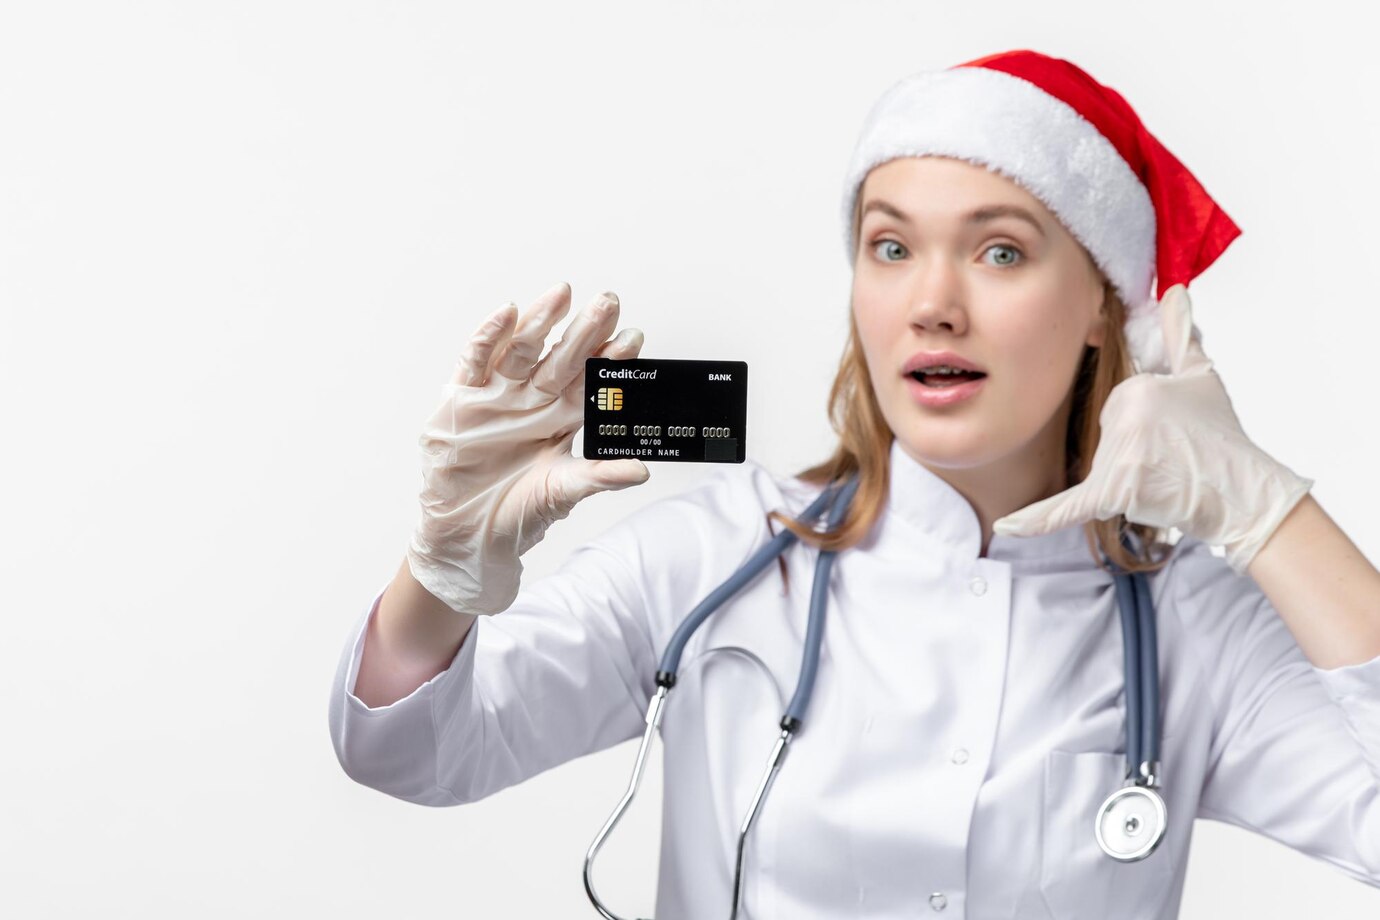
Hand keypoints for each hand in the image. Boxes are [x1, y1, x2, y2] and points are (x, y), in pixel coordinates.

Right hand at [406, 282, 649, 614]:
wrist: (469, 534)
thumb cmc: (517, 512)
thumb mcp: (562, 492)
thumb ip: (600, 476)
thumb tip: (641, 470)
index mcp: (561, 417)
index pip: (591, 380)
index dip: (610, 359)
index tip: (634, 339)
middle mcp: (532, 399)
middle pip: (562, 356)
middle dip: (584, 329)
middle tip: (608, 302)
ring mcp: (498, 395)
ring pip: (522, 348)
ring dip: (541, 320)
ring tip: (562, 294)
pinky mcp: (462, 398)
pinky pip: (476, 359)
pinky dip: (489, 335)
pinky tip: (507, 314)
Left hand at [991, 284, 1312, 573]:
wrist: (1241, 490)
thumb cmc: (1222, 436)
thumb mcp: (1201, 375)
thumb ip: (1179, 333)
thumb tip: (1174, 293)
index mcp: (1135, 389)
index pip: (1115, 408)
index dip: (1141, 425)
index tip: (1173, 430)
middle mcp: (1123, 420)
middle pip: (1105, 439)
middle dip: (1133, 452)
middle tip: (1175, 457)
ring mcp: (1119, 458)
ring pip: (1101, 469)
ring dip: (1129, 478)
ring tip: (1170, 478)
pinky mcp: (1113, 493)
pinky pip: (1065, 507)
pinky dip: (1036, 520)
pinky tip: (1006, 527)